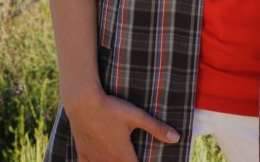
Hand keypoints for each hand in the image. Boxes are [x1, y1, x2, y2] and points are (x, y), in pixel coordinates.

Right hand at [65, 88, 179, 161]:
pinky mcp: (82, 153)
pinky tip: (99, 160)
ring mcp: (93, 159)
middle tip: (132, 156)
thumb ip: (156, 128)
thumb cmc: (111, 108)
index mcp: (122, 156)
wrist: (83, 102)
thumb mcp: (137, 116)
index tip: (147, 159)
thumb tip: (176, 138)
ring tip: (119, 157)